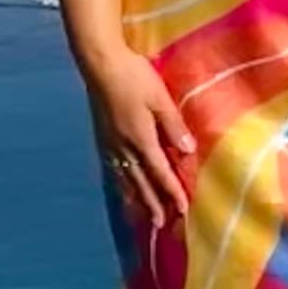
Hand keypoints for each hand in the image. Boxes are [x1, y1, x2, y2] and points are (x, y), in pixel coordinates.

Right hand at [84, 44, 195, 229]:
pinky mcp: (102, 136)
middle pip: (141, 182)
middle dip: (153, 204)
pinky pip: (113, 168)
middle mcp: (124, 147)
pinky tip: (123, 186)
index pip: (160, 172)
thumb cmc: (133, 77)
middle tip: (162, 224)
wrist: (100, 64)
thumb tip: (188, 151)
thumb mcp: (160, 98)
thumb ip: (173, 125)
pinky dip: (121, 183)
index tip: (183, 210)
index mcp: (141, 139)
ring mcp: (110, 143)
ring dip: (136, 198)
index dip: (172, 191)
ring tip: (143, 214)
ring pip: (125, 178)